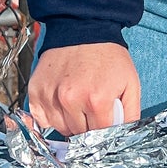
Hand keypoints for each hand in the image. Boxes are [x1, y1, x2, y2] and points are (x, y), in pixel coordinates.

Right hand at [26, 42, 141, 136]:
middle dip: (88, 127)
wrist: (84, 28)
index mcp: (96, 100)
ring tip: (78, 102)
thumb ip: (130, 115)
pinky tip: (61, 102)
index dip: (104, 133)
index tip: (104, 124)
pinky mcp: (36, 91)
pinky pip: (42, 119)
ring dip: (70, 122)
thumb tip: (125, 139)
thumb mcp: (130, 84)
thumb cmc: (108, 56)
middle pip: (79, 135)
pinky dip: (51, 116)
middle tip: (92, 109)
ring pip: (60, 129)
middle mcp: (70, 100)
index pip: (99, 137)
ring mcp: (51, 96)